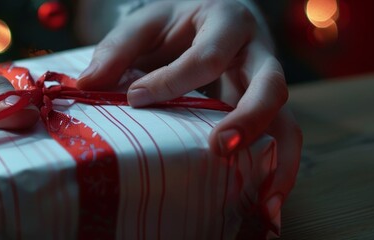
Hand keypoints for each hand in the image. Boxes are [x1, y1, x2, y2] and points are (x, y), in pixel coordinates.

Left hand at [76, 0, 301, 232]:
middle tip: (218, 148)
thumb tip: (87, 84)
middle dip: (248, 119)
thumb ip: (118, 49)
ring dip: (277, 160)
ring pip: (287, 119)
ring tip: (263, 202)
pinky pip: (282, 139)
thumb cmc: (176, 23)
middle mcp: (257, 52)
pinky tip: (266, 202)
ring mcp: (266, 84)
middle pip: (270, 86)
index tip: (137, 99)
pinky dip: (278, 170)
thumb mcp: (145, 24)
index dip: (173, 80)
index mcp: (226, 22)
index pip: (207, 56)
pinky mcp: (266, 109)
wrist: (210, 14)